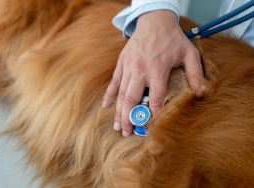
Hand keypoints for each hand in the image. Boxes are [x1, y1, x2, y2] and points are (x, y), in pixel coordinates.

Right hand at [102, 10, 203, 136]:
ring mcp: (129, 67)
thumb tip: (202, 92)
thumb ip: (194, 73)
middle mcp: (141, 71)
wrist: (154, 20)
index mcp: (158, 70)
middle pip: (132, 100)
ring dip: (119, 112)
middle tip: (128, 133)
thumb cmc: (172, 38)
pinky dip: (109, 95)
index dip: (154, 115)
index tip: (151, 128)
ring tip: (118, 127)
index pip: (156, 98)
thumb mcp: (189, 53)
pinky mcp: (122, 63)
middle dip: (130, 118)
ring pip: (121, 94)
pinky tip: (105, 106)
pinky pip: (114, 82)